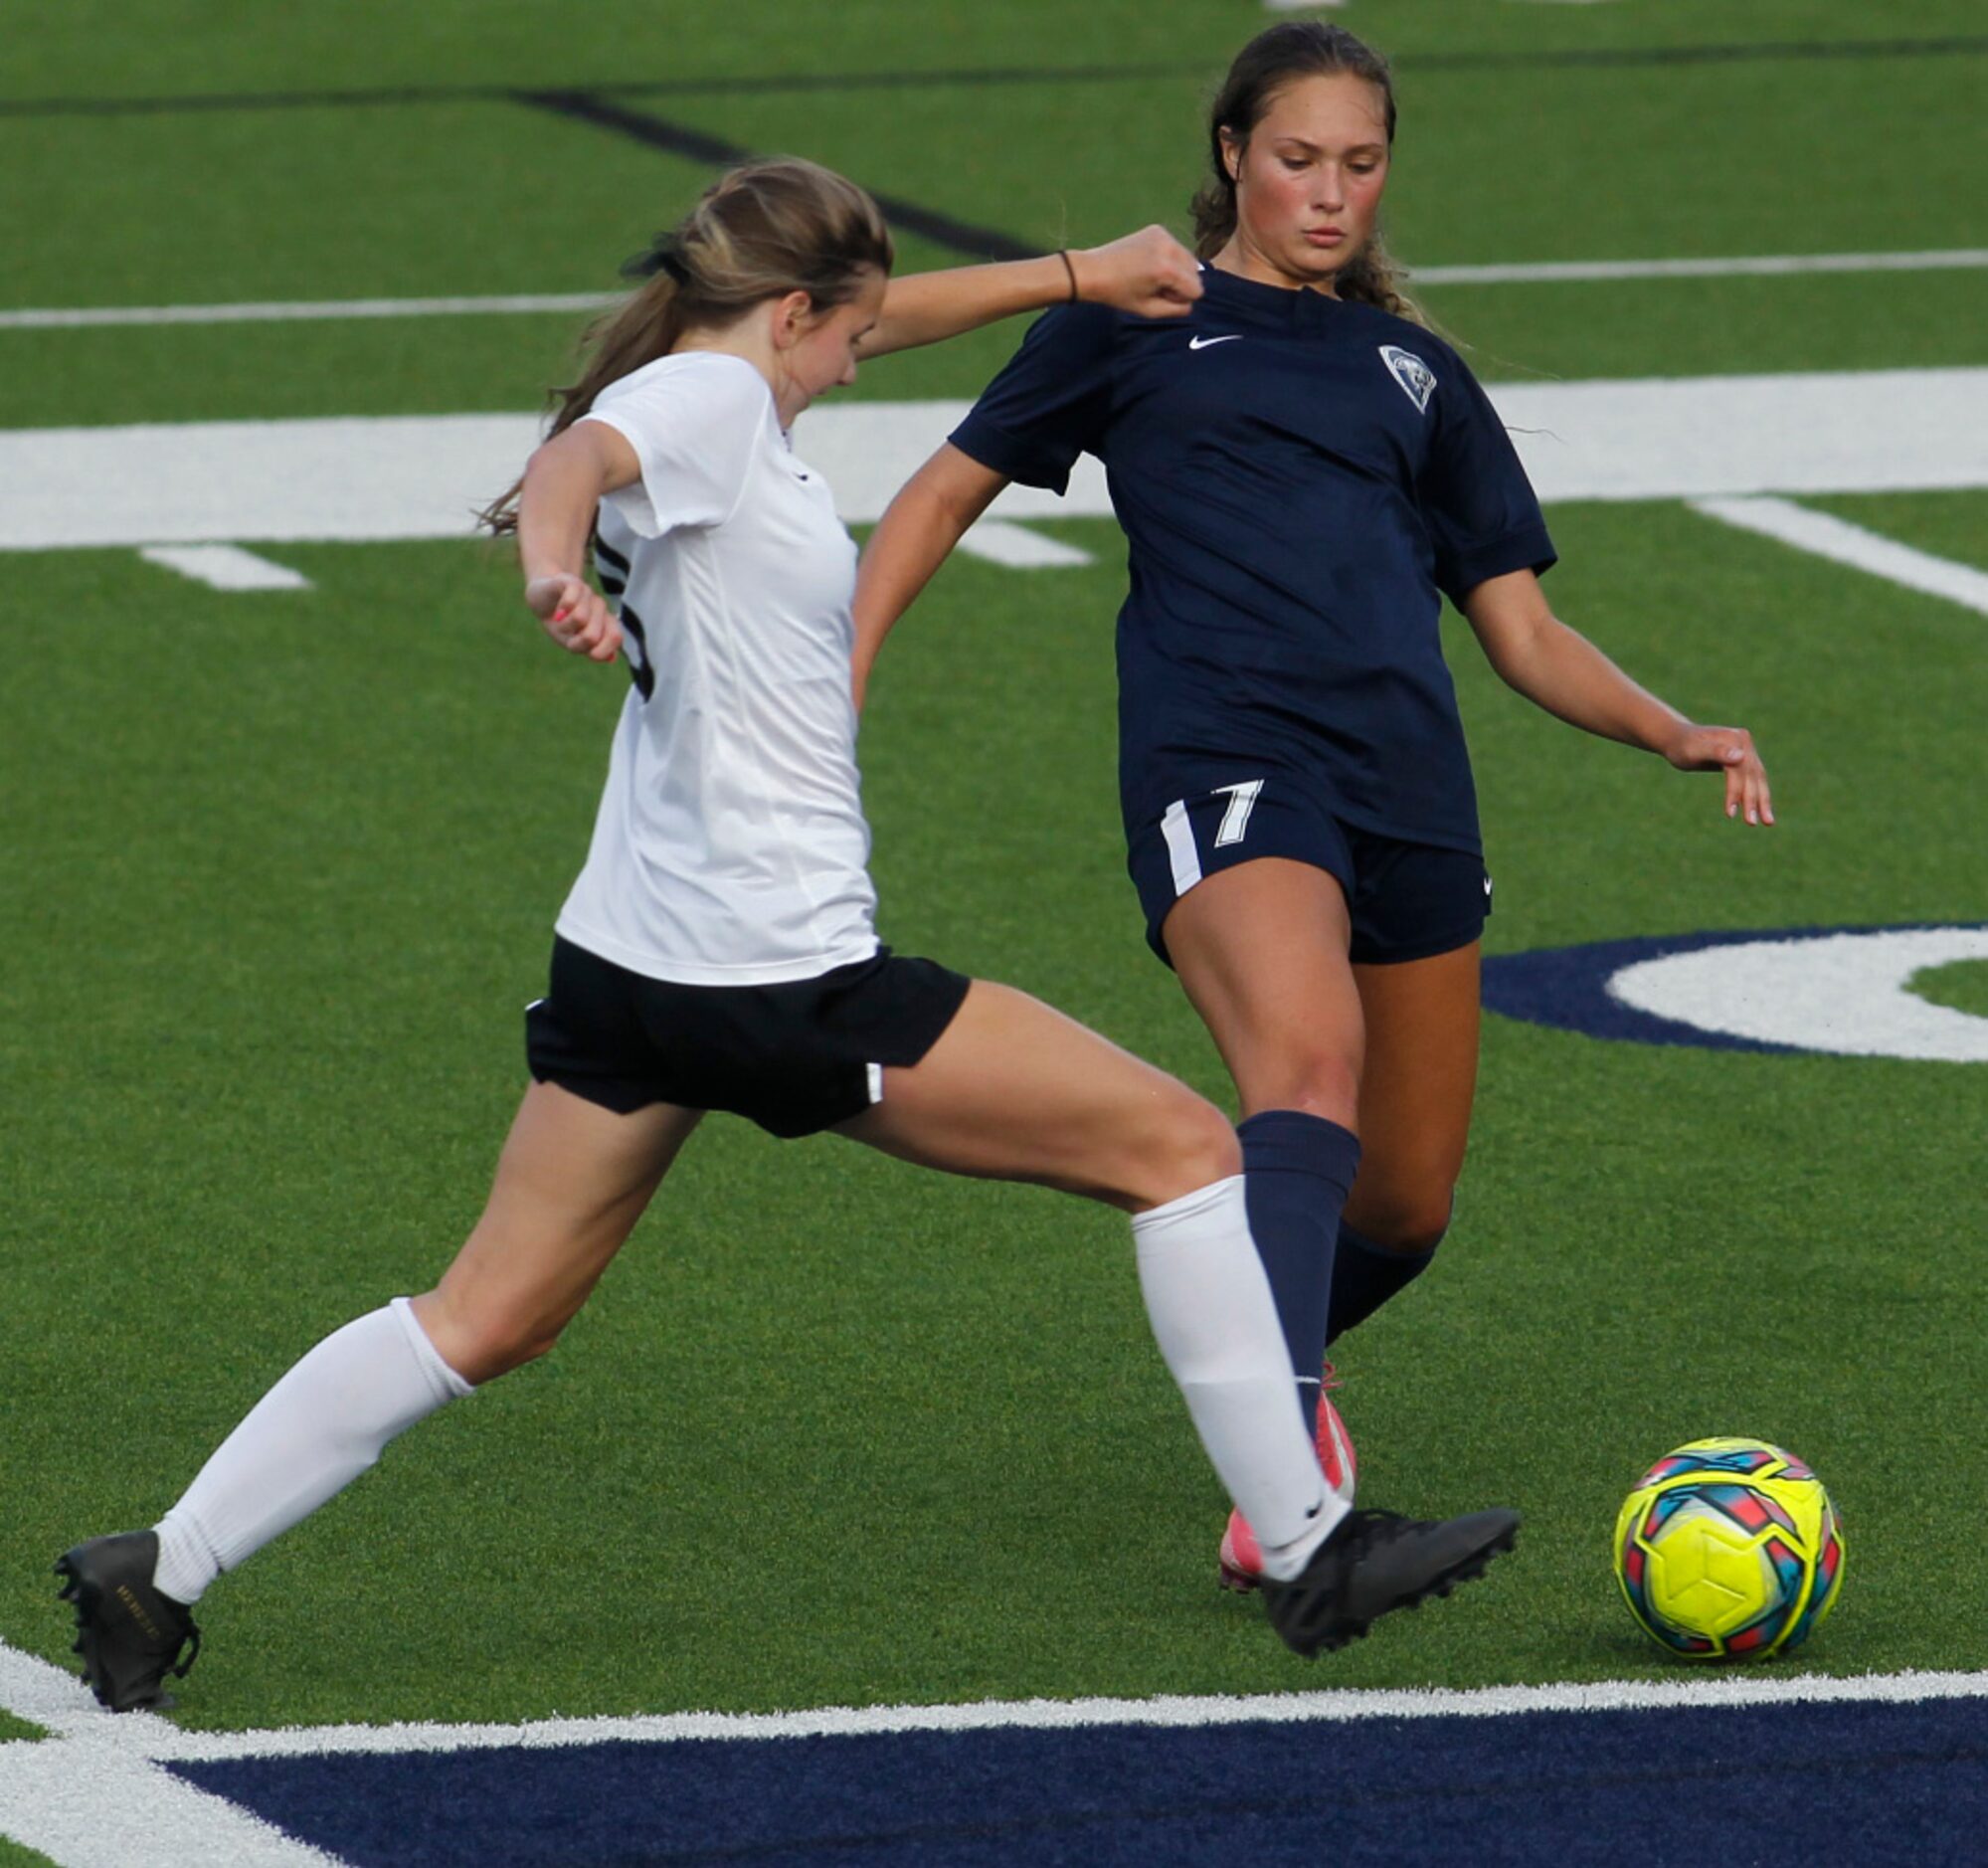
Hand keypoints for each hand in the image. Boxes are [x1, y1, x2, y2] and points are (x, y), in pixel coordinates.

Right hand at [526, 572, 621, 663]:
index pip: (615, 638)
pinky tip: (557, 611)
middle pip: (593, 636)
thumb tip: (611, 658)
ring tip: (559, 620)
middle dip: (575, 641)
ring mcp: (587, 593)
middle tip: (568, 633)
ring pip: (580, 619)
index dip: (597, 651)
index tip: (582, 648)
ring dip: (564, 626)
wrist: (541, 595)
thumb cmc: (561, 622)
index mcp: (607, 622)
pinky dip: (560, 611)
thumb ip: (594, 651)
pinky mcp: (571, 582)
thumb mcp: (574, 641)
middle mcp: (600, 606)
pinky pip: (570, 602)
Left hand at [1070, 226, 1203, 318]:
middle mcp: (1169, 248)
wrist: (1093, 270)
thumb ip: (1177, 310)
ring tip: (1152, 275)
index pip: (1197, 290)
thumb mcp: (1149, 311)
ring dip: (1178, 270)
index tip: (1161, 296)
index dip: (1181, 298)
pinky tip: (1149, 262)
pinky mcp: (1158, 229)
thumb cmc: (1119, 295)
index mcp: (1167, 269)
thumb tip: (1190, 300)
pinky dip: (1169, 258)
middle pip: (1196, 272)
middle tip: (1156, 286)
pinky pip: (1176, 248)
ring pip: (1189, 259)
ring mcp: (1164, 235)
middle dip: (1182, 282)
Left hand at [1665, 723, 1774, 825]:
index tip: (1730, 814)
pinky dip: (1756, 794)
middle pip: (1752, 775)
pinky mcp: (1745, 759)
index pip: (1739, 770)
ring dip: (1762, 801)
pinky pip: (1753, 779)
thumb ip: (1716, 752)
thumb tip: (1741, 757)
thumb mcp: (1695, 751)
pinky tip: (1757, 811)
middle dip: (1753, 800)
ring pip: (1758, 779)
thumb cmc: (1683, 747)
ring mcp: (1747, 750)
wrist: (1678, 738)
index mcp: (1735, 739)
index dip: (1735, 792)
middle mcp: (1745, 743)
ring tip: (1767, 822)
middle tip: (1752, 823)